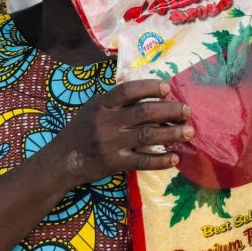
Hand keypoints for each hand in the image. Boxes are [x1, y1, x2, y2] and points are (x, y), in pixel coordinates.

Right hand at [54, 79, 193, 186]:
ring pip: (147, 136)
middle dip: (169, 110)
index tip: (167, 87)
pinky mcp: (115, 163)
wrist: (62, 160)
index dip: (149, 87)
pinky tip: (175, 158)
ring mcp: (111, 144)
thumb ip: (117, 99)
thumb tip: (150, 89)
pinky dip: (160, 160)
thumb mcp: (94, 107)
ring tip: (189, 132)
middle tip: (187, 110)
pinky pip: (142, 161)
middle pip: (144, 112)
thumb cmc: (82, 129)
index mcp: (102, 104)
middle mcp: (107, 122)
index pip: (128, 90)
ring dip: (171, 134)